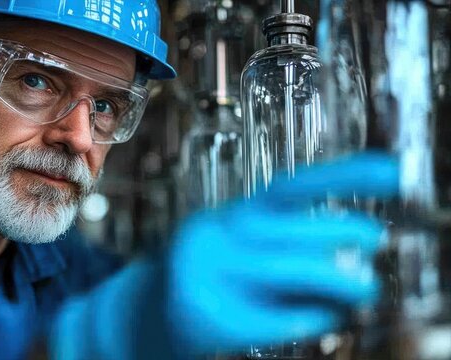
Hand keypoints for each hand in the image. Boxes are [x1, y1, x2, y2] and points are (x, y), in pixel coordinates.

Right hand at [166, 152, 398, 353]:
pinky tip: (327, 315)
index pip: (288, 188)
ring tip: (366, 286)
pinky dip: (307, 316)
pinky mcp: (205, 313)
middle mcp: (219, 236)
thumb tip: (360, 250)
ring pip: (280, 268)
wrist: (162, 310)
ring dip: (333, 277)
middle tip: (376, 237)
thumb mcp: (255, 249)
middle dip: (336, 230)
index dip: (341, 176)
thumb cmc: (223, 278)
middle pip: (283, 225)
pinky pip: (270, 317)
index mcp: (236, 216)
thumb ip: (296, 244)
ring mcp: (208, 274)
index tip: (390, 170)